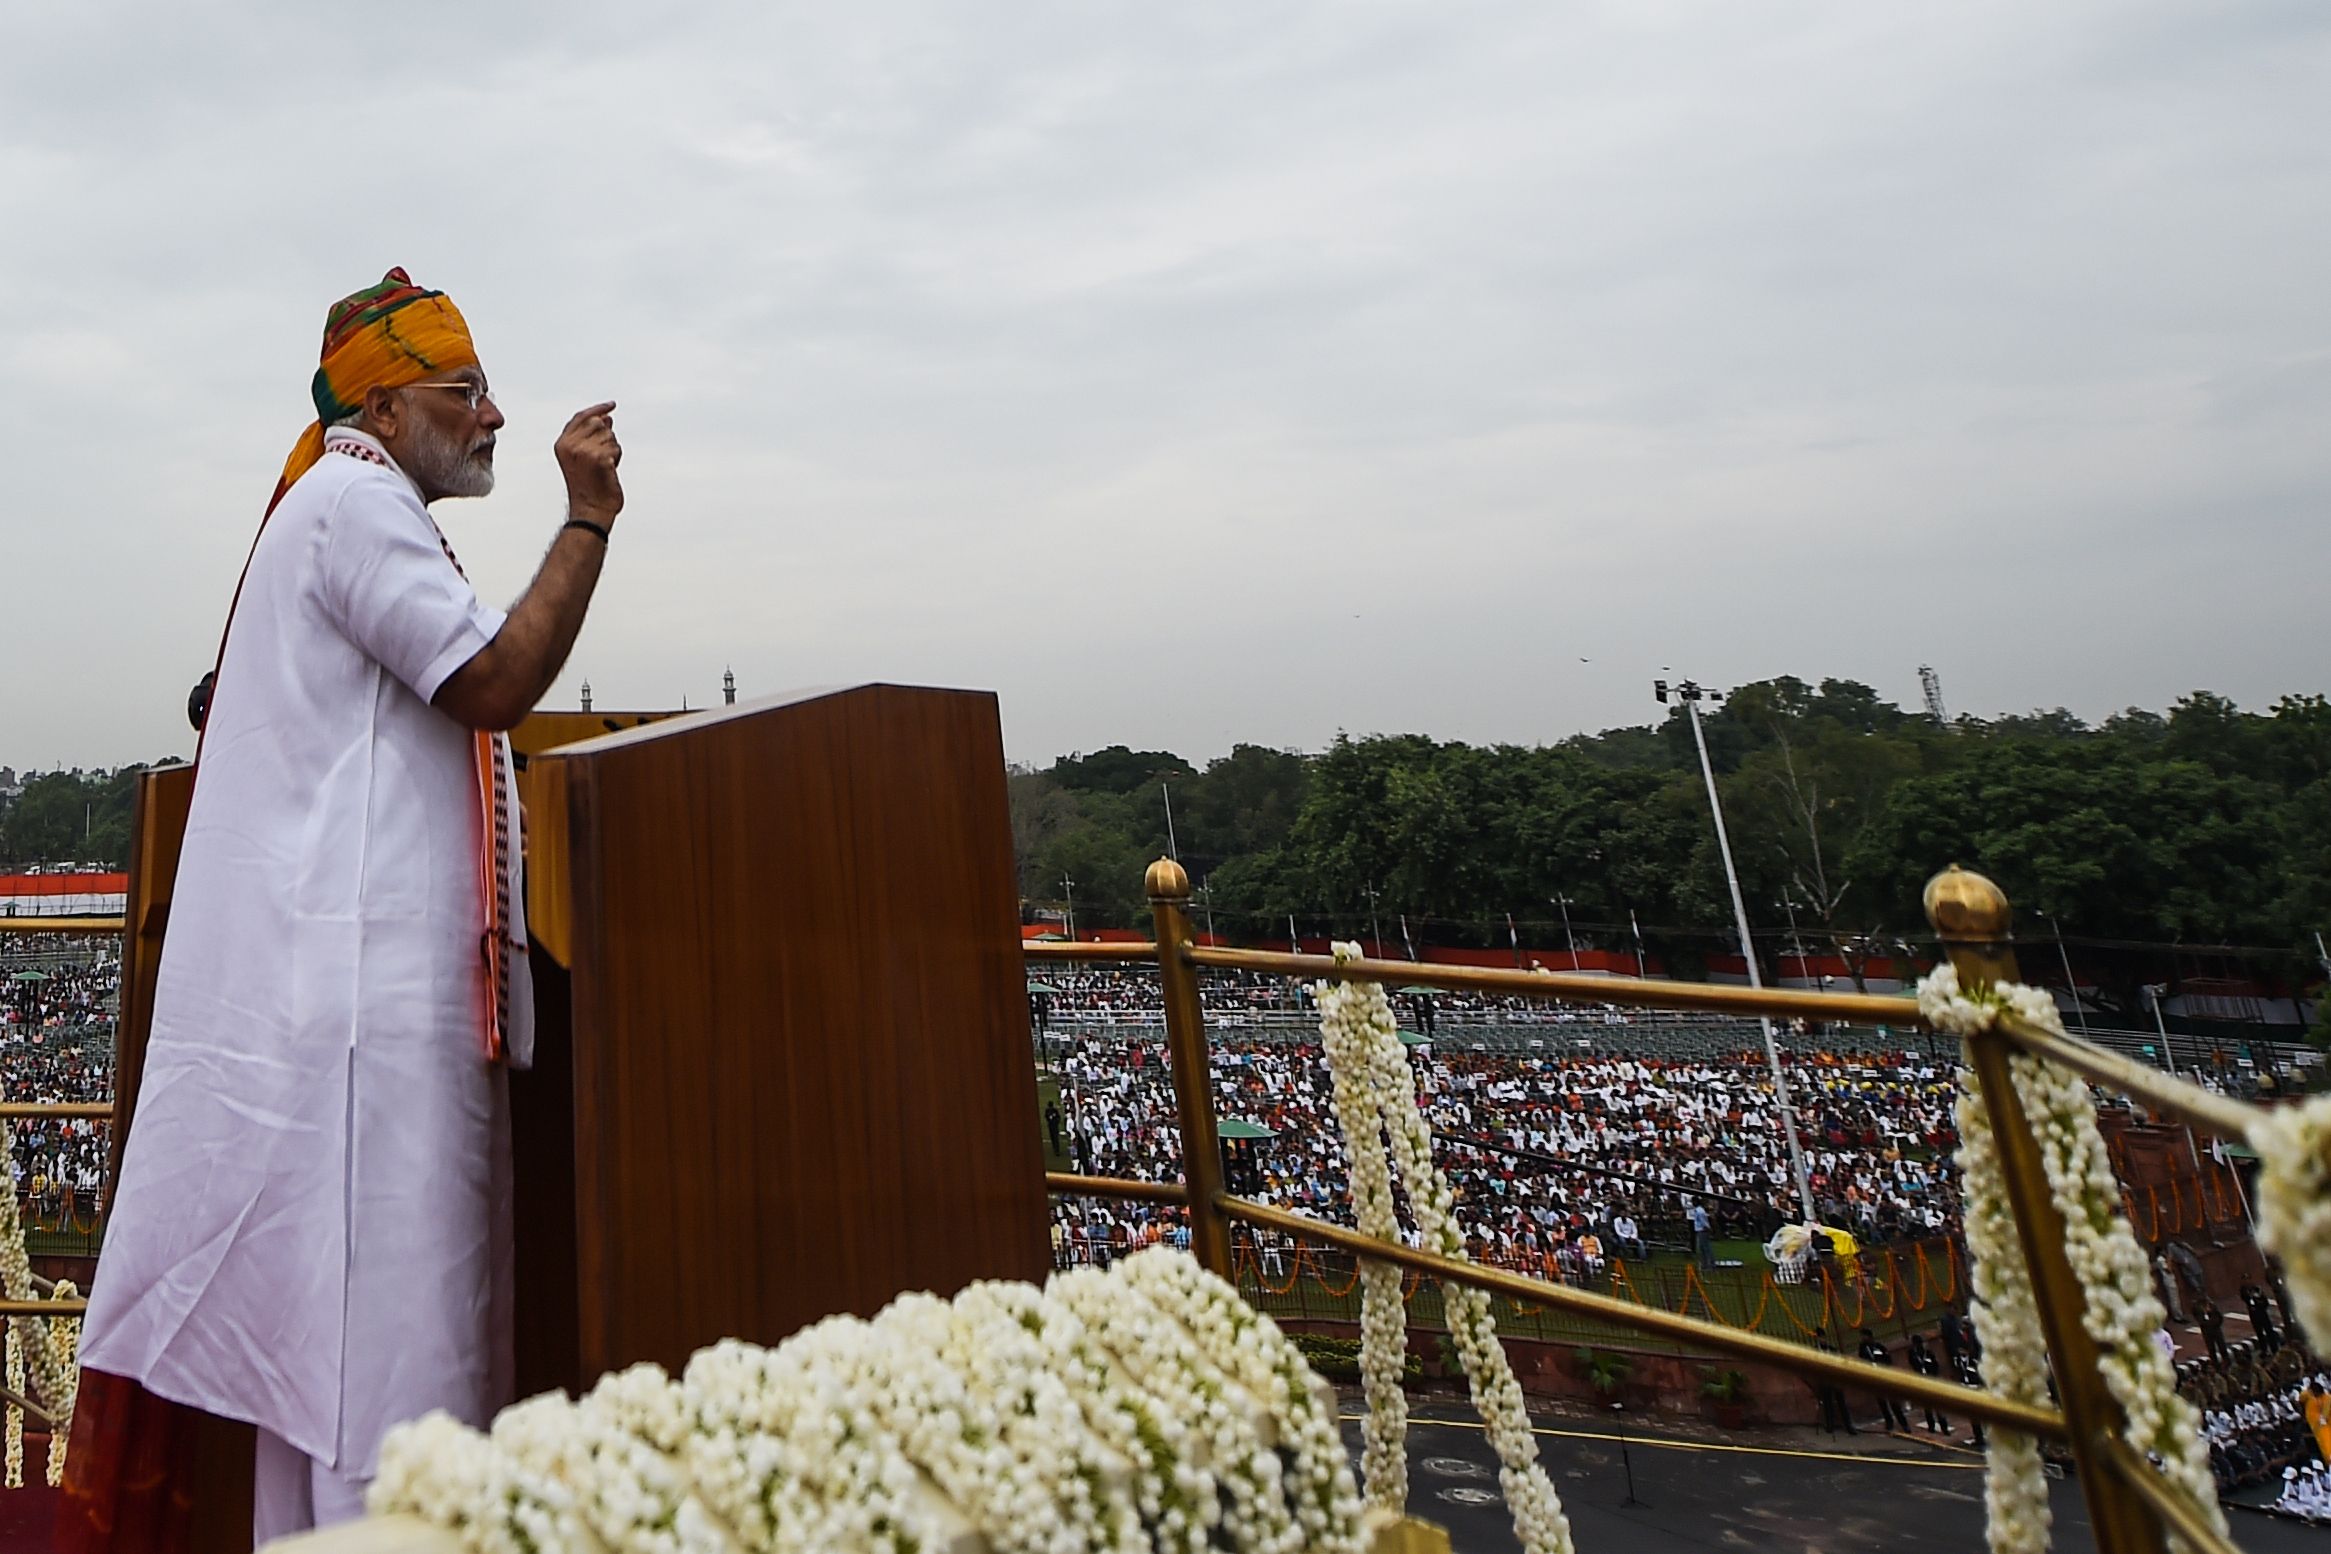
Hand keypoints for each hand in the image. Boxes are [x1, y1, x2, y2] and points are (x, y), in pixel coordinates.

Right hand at [556, 401, 623, 525]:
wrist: (591, 510)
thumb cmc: (589, 486)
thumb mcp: (584, 457)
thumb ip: (592, 435)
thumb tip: (607, 417)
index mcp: (562, 444)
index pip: (581, 417)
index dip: (598, 409)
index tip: (611, 405)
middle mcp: (571, 445)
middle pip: (598, 423)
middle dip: (606, 438)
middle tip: (601, 459)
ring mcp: (585, 451)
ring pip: (610, 436)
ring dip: (612, 450)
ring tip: (603, 467)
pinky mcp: (600, 459)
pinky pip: (616, 448)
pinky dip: (617, 458)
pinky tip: (609, 471)